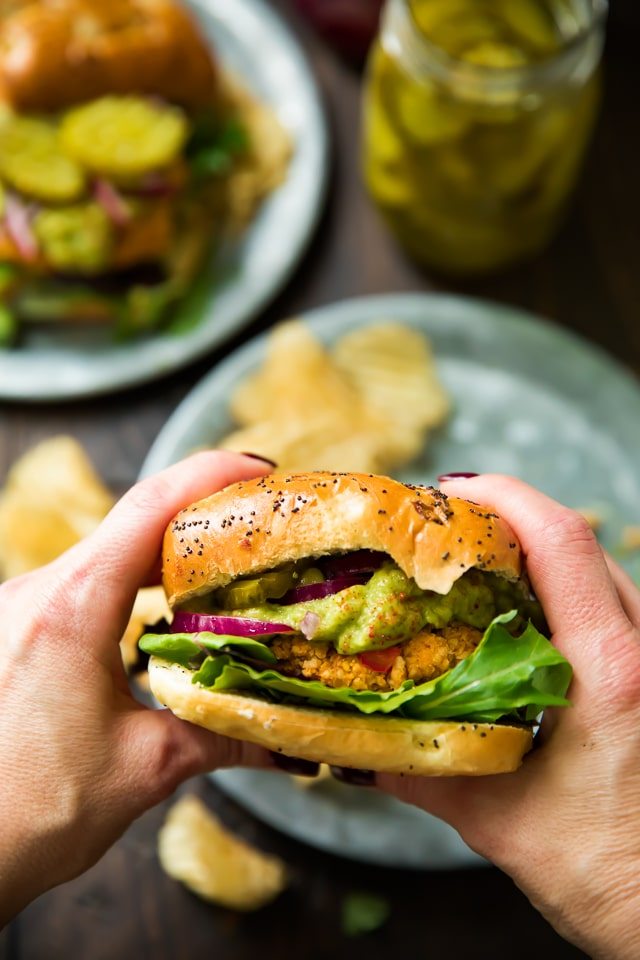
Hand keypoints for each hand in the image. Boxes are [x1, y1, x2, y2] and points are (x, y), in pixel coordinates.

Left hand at [0, 451, 274, 924]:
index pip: (149, 508)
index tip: (259, 470)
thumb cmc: (26, 813)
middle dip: (201, 514)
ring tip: (223, 565)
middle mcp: (38, 593)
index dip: (210, 476)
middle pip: (132, 522)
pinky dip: (132, 584)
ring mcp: (20, 609)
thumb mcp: (145, 768)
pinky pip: (83, 585)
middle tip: (260, 523)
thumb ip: (222, 735)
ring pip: (106, 552)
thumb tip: (284, 738)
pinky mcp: (17, 631)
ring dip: (165, 552)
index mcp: (70, 609)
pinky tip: (164, 609)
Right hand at [378, 475, 639, 959]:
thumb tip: (352, 748)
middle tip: (451, 524)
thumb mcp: (500, 824)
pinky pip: (615, 602)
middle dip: (514, 516)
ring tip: (480, 559)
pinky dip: (568, 585)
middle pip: (581, 541)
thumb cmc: (609, 879)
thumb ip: (422, 776)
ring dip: (543, 548)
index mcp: (608, 673)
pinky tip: (527, 611)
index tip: (452, 489)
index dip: (506, 498)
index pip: (561, 543)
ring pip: (603, 568)